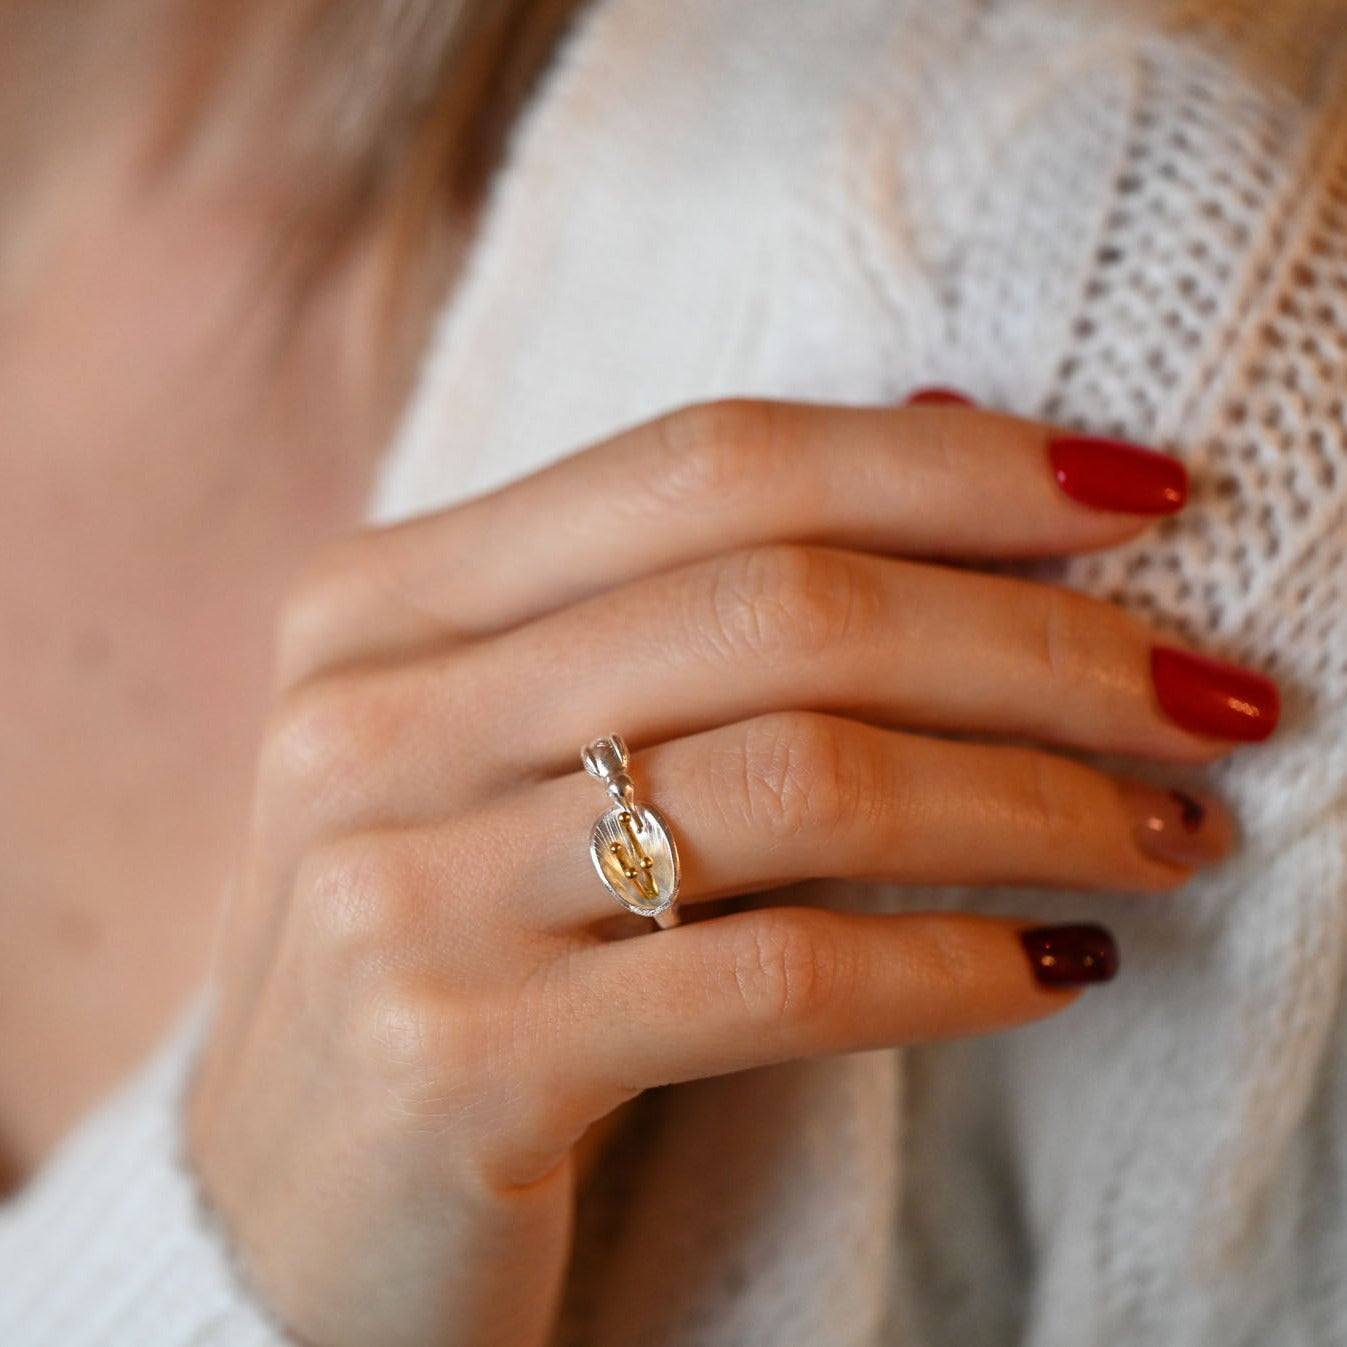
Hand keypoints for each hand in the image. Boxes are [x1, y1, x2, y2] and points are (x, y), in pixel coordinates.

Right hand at [186, 395, 1273, 1346]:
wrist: (289, 1215)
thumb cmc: (449, 944)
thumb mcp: (526, 752)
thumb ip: (695, 596)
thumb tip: (956, 419)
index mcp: (382, 602)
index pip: (709, 463)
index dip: (947, 464)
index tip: (1143, 494)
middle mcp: (369, 720)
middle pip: (777, 607)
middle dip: (1039, 644)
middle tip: (1210, 695)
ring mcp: (396, 890)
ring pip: (801, 782)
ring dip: (1032, 802)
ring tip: (1169, 832)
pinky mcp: (454, 1063)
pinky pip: (775, 975)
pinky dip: (953, 963)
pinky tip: (1058, 968)